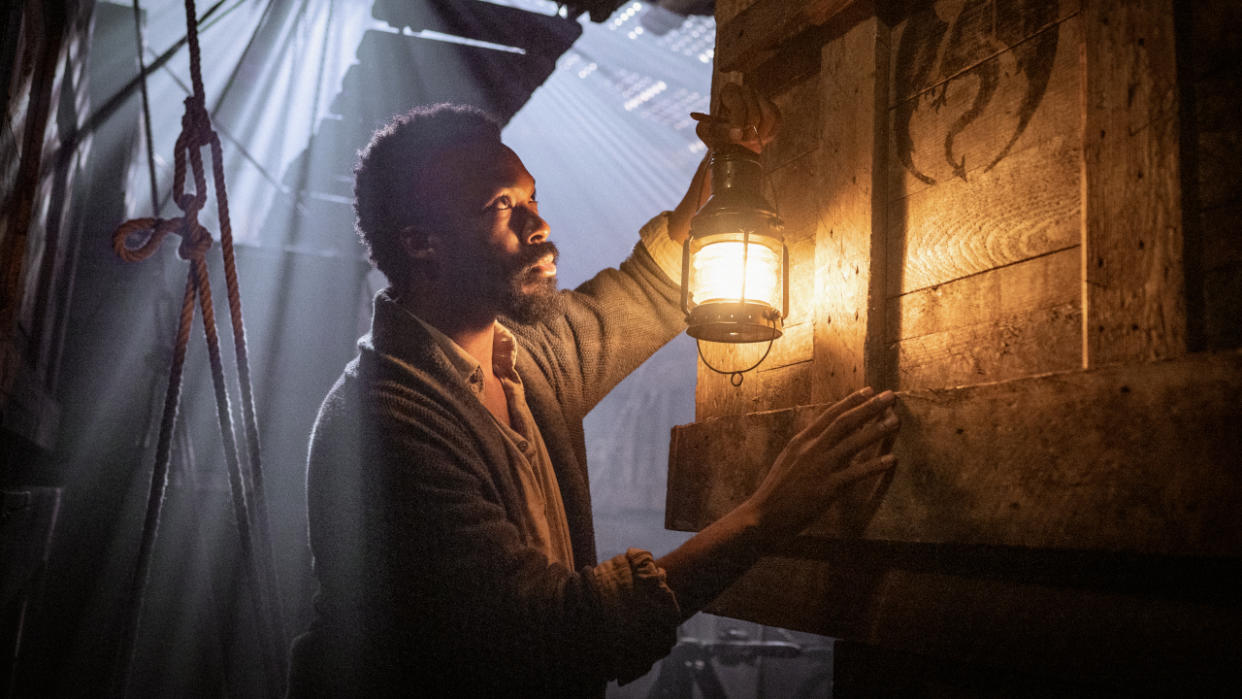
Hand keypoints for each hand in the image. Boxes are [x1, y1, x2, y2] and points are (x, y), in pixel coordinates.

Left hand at [691, 82, 780, 153]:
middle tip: (743, 144)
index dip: (737, 123)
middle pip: (754, 114)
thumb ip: (704, 126)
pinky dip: (769, 135)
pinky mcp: (774, 109)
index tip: (735, 137)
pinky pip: (777, 122)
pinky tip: (759, 139)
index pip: (738, 105)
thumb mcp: (706, 132)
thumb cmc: (718, 136)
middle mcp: (747, 90)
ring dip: (760, 135)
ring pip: (769, 117)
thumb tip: (697, 117)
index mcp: (729, 91)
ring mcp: (762, 98)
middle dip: (748, 134)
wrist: (733, 143)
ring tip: (750, 143)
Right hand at [745, 387, 898, 538]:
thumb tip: (829, 437)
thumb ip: (809, 447)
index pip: (830, 414)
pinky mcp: (826, 488)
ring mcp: (820, 467)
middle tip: (890, 396)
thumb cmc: (778, 490)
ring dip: (876, 430)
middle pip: (845, 422)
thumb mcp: (790, 459)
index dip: (851, 401)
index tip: (870, 390)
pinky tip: (891, 459)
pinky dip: (874, 465)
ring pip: (853, 443)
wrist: (764, 515)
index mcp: (802, 440)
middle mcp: (811, 449)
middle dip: (869, 407)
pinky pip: (855, 473)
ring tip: (896, 420)